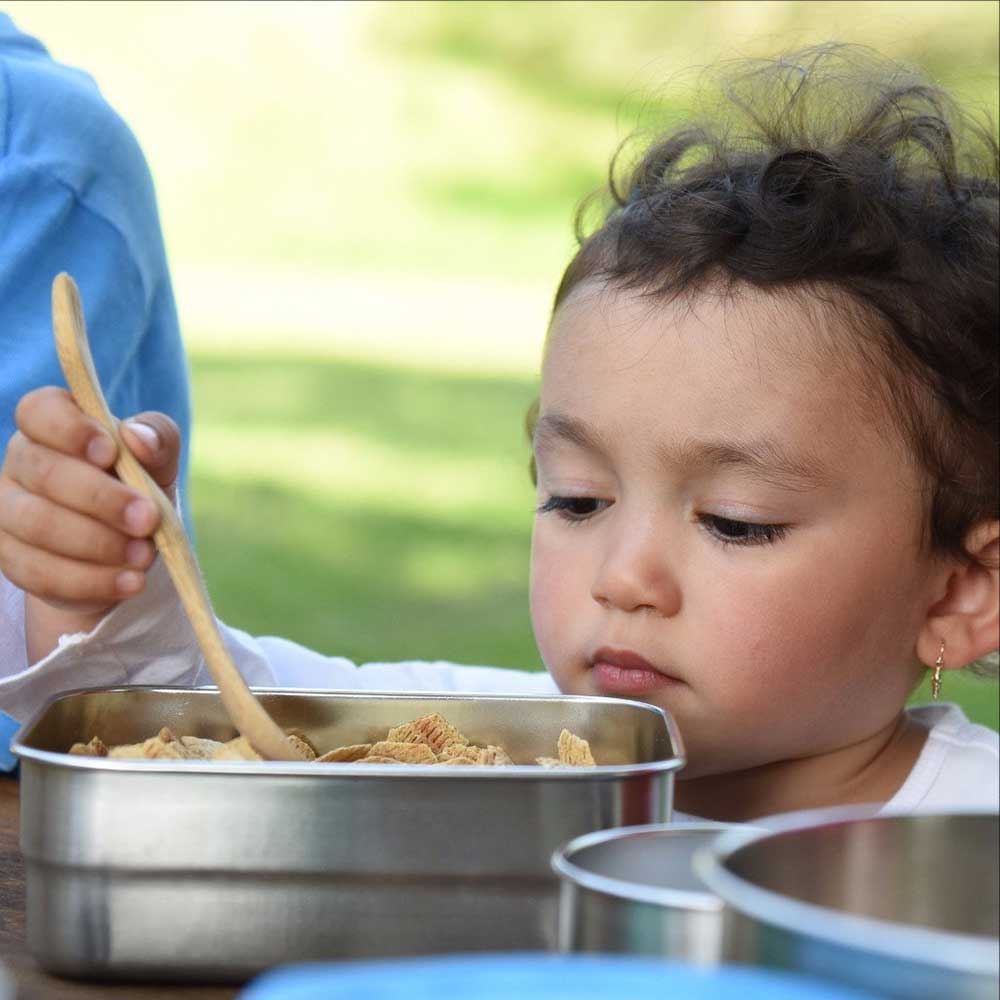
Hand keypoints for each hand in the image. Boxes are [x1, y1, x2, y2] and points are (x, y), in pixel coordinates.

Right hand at [0, 387, 180, 659]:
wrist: (125, 544)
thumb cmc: (138, 485)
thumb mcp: (159, 460)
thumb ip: (156, 439)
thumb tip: (137, 437)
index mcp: (52, 423)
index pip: (39, 411)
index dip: (70, 429)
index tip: (111, 452)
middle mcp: (21, 462)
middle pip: (45, 473)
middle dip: (101, 499)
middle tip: (148, 519)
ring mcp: (8, 512)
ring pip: (38, 526)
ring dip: (98, 544)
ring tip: (145, 555)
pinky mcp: (12, 559)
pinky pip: (40, 573)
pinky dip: (91, 581)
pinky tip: (130, 582)